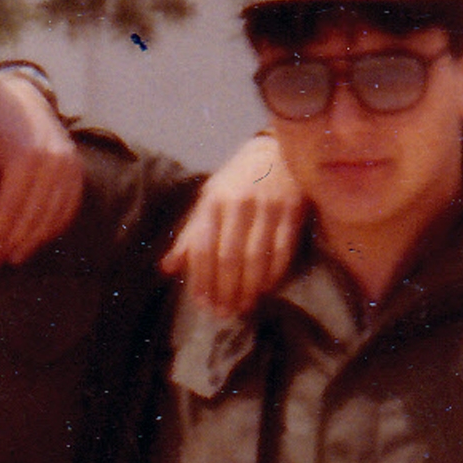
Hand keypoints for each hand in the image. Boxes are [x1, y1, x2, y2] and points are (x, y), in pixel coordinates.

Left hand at [0, 70, 81, 265]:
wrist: (20, 94)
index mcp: (24, 157)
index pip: (10, 208)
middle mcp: (52, 162)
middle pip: (33, 215)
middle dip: (13, 242)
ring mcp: (69, 166)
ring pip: (52, 214)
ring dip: (34, 239)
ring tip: (15, 256)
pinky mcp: (77, 169)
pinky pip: (68, 205)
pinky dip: (54, 225)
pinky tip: (38, 238)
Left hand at [163, 132, 303, 314]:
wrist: (276, 150)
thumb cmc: (237, 181)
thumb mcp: (209, 199)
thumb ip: (191, 234)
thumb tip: (168, 268)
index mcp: (213, 201)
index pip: (203, 248)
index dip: (202, 279)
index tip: (202, 303)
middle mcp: (239, 204)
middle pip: (229, 257)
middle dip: (225, 290)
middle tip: (224, 312)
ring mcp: (268, 207)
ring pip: (256, 257)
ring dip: (249, 288)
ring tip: (243, 306)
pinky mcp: (293, 210)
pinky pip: (283, 250)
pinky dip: (274, 274)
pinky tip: (266, 289)